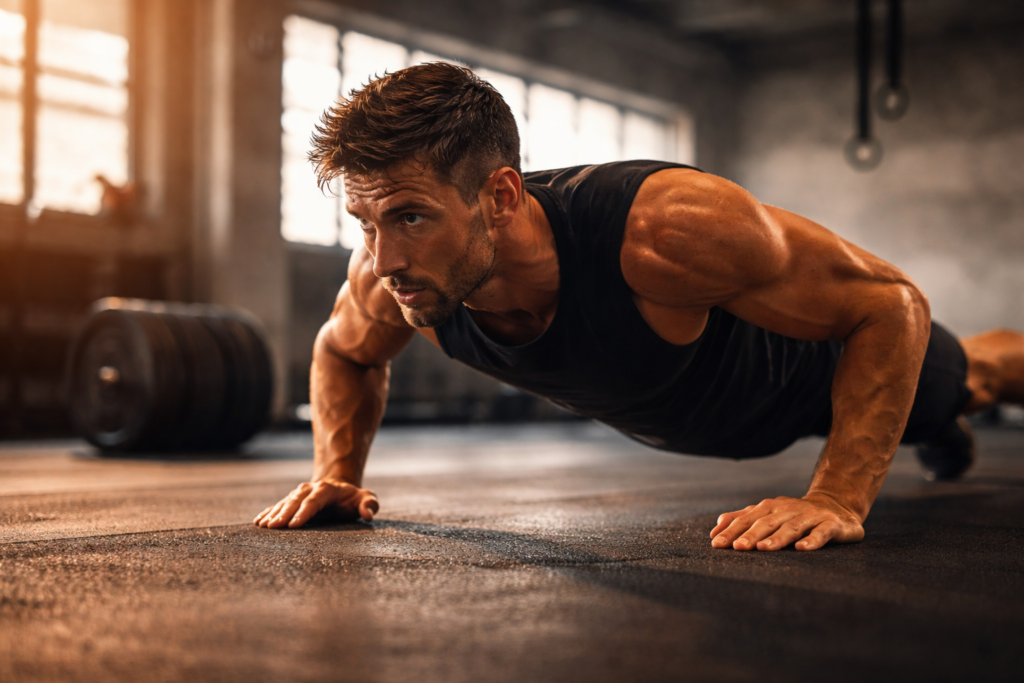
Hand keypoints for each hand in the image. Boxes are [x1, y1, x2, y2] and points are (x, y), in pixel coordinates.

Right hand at [254, 478, 378, 528]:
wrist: (338, 487)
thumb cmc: (353, 498)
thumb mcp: (366, 498)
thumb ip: (370, 504)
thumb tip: (368, 514)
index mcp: (327, 489)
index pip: (314, 500)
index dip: (304, 512)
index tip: (294, 525)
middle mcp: (310, 489)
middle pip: (295, 500)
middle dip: (284, 513)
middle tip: (273, 527)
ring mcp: (299, 493)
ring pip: (285, 502)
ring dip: (273, 513)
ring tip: (263, 525)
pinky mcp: (291, 500)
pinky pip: (278, 505)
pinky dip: (268, 512)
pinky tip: (258, 521)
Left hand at [709, 493, 864, 550]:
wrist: (836, 504)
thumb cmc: (795, 514)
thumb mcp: (769, 514)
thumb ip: (743, 519)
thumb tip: (715, 528)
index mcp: (770, 508)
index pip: (747, 519)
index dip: (731, 531)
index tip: (716, 543)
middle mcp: (788, 510)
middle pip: (766, 523)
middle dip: (750, 535)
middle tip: (737, 547)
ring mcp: (810, 516)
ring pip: (791, 527)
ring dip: (776, 538)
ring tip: (763, 548)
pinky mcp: (831, 524)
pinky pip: (821, 532)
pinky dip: (811, 540)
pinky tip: (801, 548)